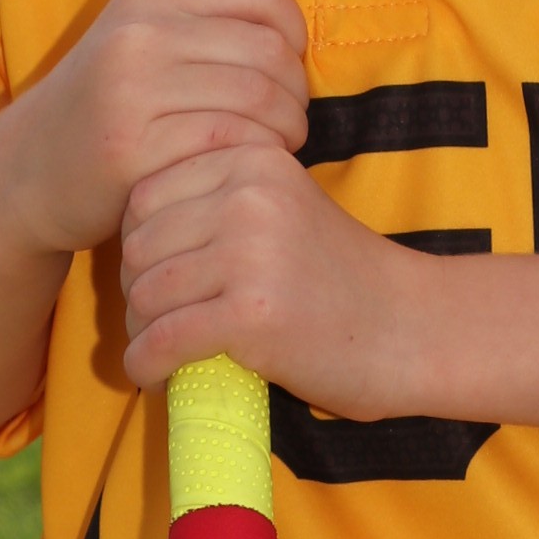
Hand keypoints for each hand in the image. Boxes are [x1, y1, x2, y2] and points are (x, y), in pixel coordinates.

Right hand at [0, 0, 307, 261]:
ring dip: (286, 130)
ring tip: (277, 146)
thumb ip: (204, 28)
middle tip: (291, 121)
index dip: (296, 32)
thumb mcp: (139, 43)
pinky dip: (254, 157)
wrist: (25, 172)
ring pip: (257, 99)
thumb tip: (296, 39)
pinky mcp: (132, 149)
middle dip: (296, 92)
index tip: (289, 67)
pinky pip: (229, 143)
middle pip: (268, 51)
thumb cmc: (105, 109)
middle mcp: (138, 34)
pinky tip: (244, 168)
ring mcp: (131, 90)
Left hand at [120, 141, 421, 412]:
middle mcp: (248, 194)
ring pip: (144, 294)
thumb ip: (216, 202)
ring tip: (160, 352)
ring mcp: (250, 252)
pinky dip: (147, 366)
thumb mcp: (281, 209)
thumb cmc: (338, 278)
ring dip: (140, 333)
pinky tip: (157, 379)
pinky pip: (163, 340)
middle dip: (135, 292)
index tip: (157, 281)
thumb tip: (128, 241)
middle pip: (138, 244)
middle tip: (156, 324)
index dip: (139, 245)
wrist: (410, 328)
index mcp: (251, 159)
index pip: (145, 195)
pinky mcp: (252, 313)